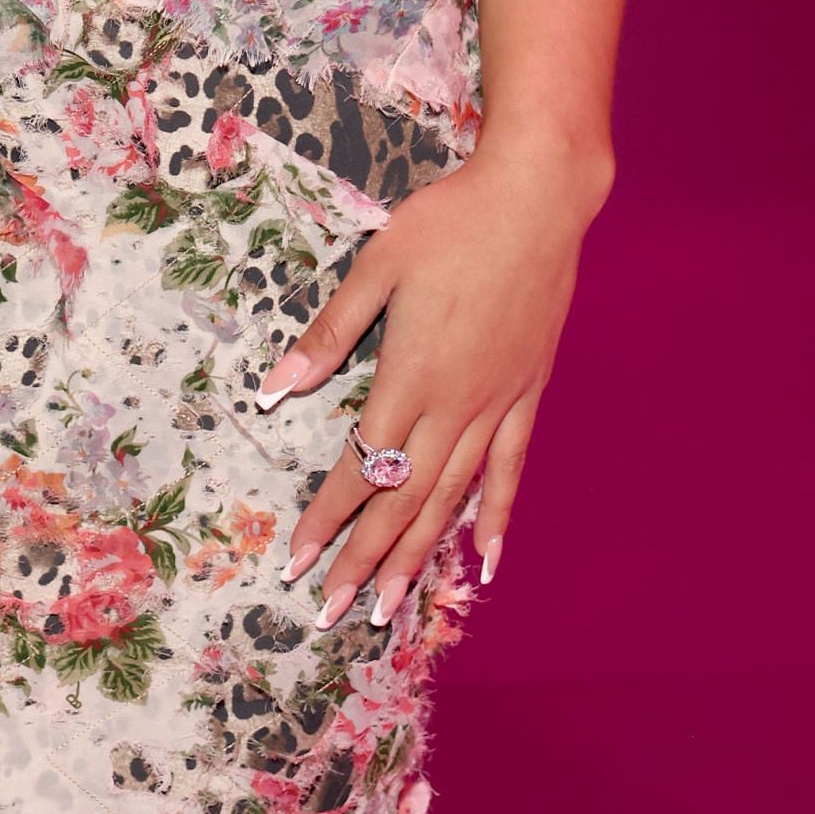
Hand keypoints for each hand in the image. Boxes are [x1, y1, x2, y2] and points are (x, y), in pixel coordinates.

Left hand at [255, 139, 606, 627]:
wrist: (536, 199)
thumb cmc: (449, 222)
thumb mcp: (378, 266)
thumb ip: (331, 333)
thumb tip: (278, 388)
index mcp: (410, 376)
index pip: (361, 466)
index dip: (327, 518)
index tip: (297, 562)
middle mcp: (454, 405)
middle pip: (403, 499)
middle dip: (364, 558)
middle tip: (333, 614)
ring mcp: (496, 403)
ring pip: (452, 497)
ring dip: (418, 554)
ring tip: (392, 607)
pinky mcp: (527, 393)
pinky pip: (509, 469)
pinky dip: (495, 517)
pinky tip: (486, 559)